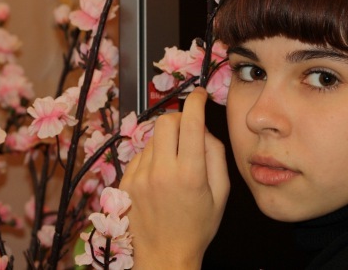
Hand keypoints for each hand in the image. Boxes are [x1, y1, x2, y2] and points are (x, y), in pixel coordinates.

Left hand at [119, 88, 229, 268]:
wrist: (164, 255)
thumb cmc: (198, 226)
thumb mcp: (221, 193)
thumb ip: (215, 155)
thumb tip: (202, 128)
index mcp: (190, 173)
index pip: (191, 121)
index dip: (196, 101)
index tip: (200, 95)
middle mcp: (162, 171)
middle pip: (165, 120)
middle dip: (179, 117)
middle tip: (187, 129)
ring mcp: (140, 176)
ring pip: (153, 138)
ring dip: (166, 141)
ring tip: (174, 164)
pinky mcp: (125, 181)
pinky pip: (140, 154)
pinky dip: (152, 156)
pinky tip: (160, 176)